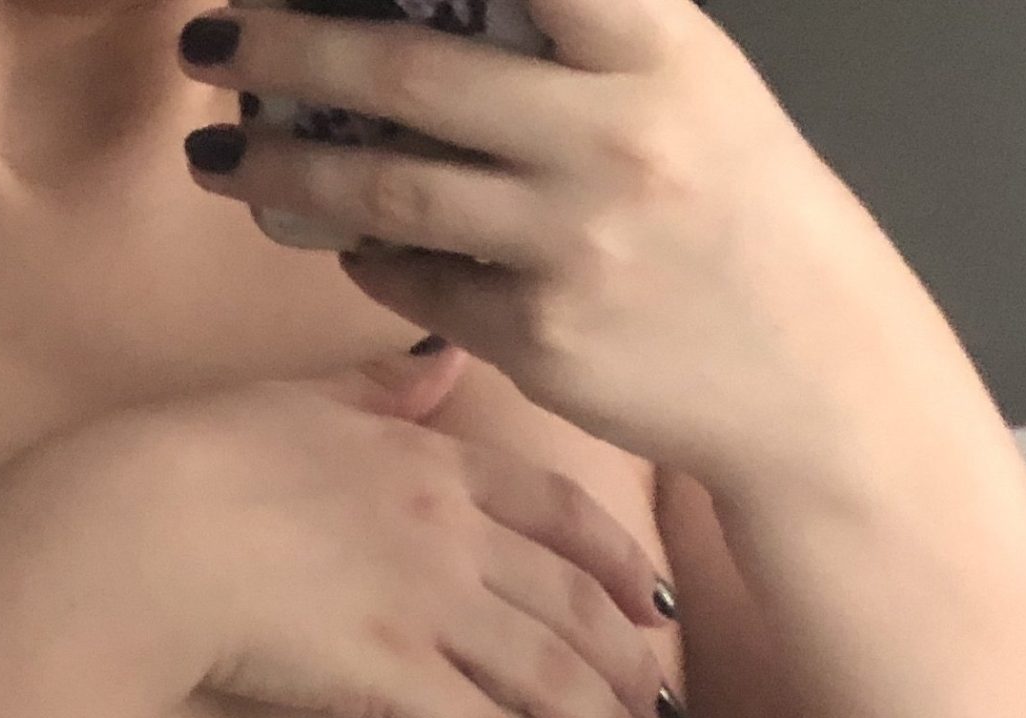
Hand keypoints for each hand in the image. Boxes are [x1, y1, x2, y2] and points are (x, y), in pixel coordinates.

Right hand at [104, 344, 681, 717]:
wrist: (146, 526)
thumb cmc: (196, 462)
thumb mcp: (301, 402)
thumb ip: (379, 393)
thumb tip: (439, 361)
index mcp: (432, 462)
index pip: (556, 512)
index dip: (617, 562)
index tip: (654, 602)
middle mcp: (449, 532)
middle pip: (570, 602)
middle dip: (628, 665)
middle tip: (662, 711)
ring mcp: (425, 606)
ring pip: (545, 671)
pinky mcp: (388, 677)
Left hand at [174, 0, 895, 489]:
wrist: (812, 373)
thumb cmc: (740, 218)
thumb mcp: (693, 94)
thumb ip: (583, 45)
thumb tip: (441, 13)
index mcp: (656, 50)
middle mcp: (610, 138)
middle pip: (410, 75)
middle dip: (290, 50)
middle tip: (213, 39)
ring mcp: (570, 244)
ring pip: (388, 193)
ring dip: (286, 169)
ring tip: (221, 152)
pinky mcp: (539, 337)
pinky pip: (417, 287)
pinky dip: (366, 260)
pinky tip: (337, 242)